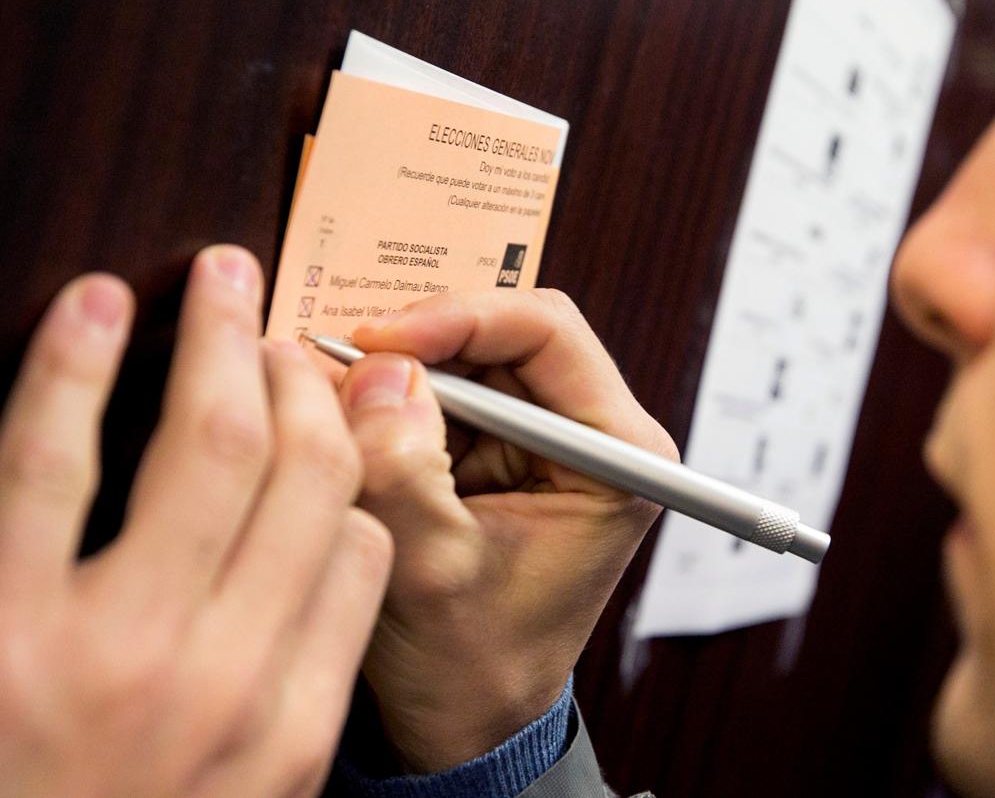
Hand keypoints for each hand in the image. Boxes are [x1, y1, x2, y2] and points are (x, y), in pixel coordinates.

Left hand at [0, 246, 391, 796]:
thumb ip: (290, 691)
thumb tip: (336, 556)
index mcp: (286, 728)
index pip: (361, 550)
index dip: (350, 457)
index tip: (322, 410)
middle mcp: (222, 681)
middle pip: (305, 475)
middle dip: (301, 377)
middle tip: (281, 330)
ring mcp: (112, 653)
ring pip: (209, 446)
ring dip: (218, 341)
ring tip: (219, 279)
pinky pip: (47, 463)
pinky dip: (75, 369)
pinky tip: (95, 310)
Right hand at [341, 289, 676, 771]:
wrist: (465, 714)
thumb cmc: (472, 664)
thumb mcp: (432, 574)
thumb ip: (404, 471)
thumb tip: (377, 372)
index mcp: (619, 457)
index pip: (549, 334)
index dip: (462, 318)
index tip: (382, 340)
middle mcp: (593, 434)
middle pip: (505, 332)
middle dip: (420, 345)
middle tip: (342, 364)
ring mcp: (544, 437)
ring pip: (467, 358)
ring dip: (400, 373)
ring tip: (337, 401)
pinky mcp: (501, 449)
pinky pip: (444, 393)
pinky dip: (394, 401)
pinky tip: (352, 425)